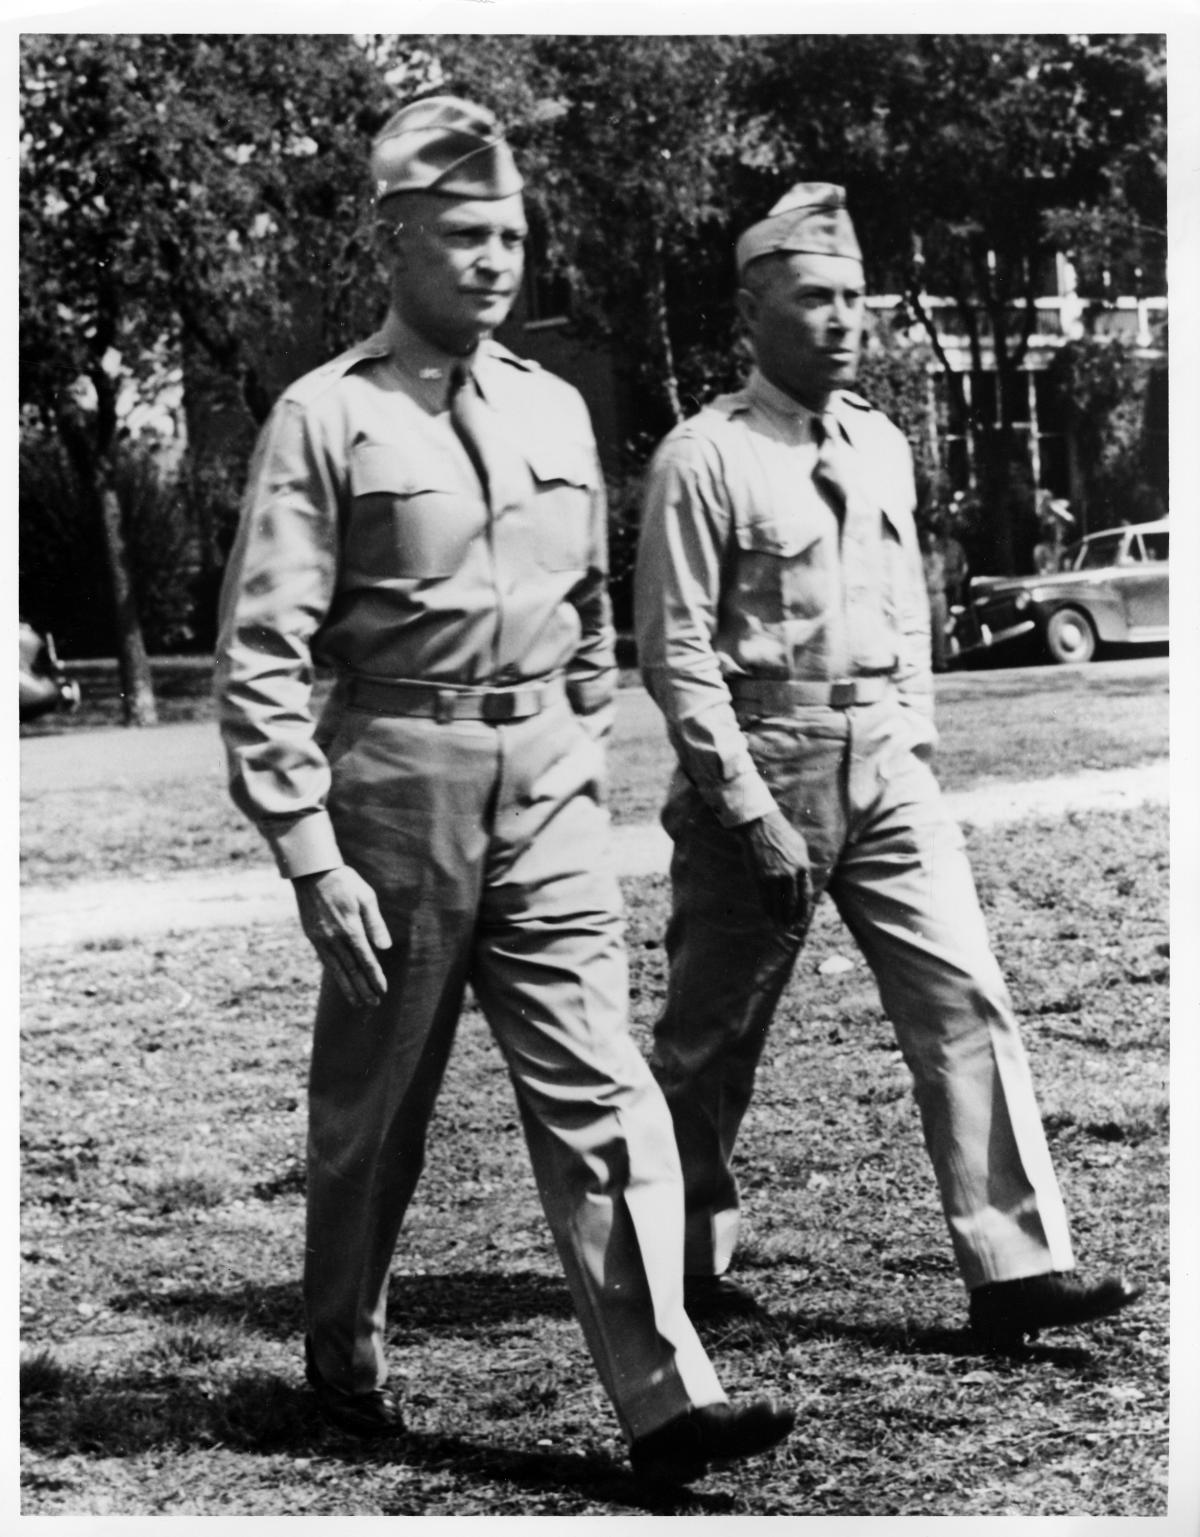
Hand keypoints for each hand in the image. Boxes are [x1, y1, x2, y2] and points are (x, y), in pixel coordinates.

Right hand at [292, 867, 391, 1007]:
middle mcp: (335, 938)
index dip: (375, 977)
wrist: (312, 872)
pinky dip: (335, 975)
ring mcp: (321, 939)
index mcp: (351, 929)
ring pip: (337, 970)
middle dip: (363, 989)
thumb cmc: (344, 881)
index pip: (366, 960)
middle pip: (352, 970)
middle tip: (373, 1004)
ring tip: (357, 1003)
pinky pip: (326, 961)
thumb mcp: (366, 897)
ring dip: (348, 988)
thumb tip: (385, 948)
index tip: (383, 990)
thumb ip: (376, 924)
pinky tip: (341, 981)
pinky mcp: (312, 937)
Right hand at [736, 809, 811, 929]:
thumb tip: (804, 880)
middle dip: (792, 917)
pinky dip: (767, 910)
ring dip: (780, 917)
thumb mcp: (800, 847)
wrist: (761, 826)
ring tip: (780, 926)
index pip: (805, 894)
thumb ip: (803, 865)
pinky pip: (765, 899)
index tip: (801, 918)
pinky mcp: (760, 878)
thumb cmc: (781, 834)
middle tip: (790, 927)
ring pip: (779, 904)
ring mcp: (775, 877)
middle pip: (793, 903)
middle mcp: (790, 875)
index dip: (803, 909)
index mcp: (802, 867)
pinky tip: (768, 916)